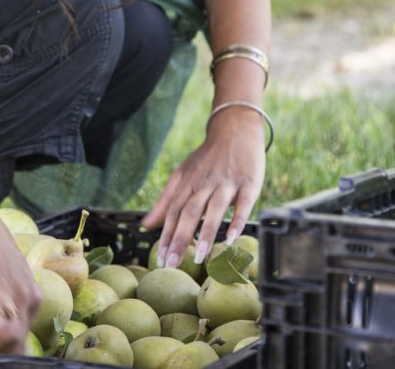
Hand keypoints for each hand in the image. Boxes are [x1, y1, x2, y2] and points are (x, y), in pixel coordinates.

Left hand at [141, 108, 265, 267]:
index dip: (167, 236)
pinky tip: (231, 238)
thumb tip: (146, 225)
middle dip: (180, 238)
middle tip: (173, 264)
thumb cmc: (207, 158)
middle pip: (189, 212)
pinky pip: (242, 203)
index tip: (162, 259)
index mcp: (187, 183)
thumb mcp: (182, 175)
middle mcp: (204, 183)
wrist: (235, 129)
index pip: (173, 212)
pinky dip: (237, 220)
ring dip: (205, 232)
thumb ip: (165, 202)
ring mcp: (226, 183)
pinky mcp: (248, 183)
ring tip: (199, 256)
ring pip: (213, 208)